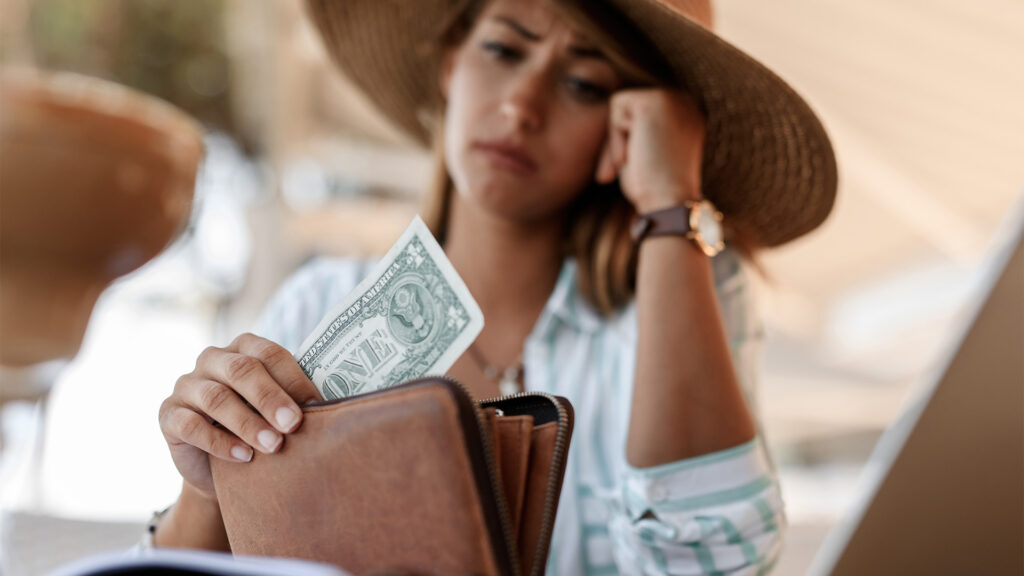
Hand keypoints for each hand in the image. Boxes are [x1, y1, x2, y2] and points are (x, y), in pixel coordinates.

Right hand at [159, 333, 320, 496]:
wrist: (220, 471)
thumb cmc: (259, 429)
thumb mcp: (276, 412)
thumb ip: (294, 401)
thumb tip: (330, 406)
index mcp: (244, 348)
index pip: (269, 353)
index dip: (293, 378)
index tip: (316, 405)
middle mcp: (212, 360)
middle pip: (242, 370)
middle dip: (271, 398)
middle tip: (293, 425)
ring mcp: (186, 385)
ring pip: (216, 398)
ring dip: (248, 423)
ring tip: (273, 446)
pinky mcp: (168, 414)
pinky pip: (191, 425)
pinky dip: (220, 443)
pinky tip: (244, 457)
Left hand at [595, 89, 705, 211]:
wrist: (668, 204)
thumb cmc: (654, 190)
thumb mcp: (645, 154)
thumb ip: (634, 132)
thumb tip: (613, 119)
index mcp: (687, 116)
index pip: (641, 116)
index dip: (625, 142)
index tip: (622, 170)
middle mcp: (686, 102)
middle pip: (630, 108)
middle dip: (616, 141)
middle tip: (608, 176)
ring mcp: (675, 98)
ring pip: (622, 106)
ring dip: (616, 140)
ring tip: (630, 164)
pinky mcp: (656, 100)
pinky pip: (617, 104)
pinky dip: (615, 135)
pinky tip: (630, 156)